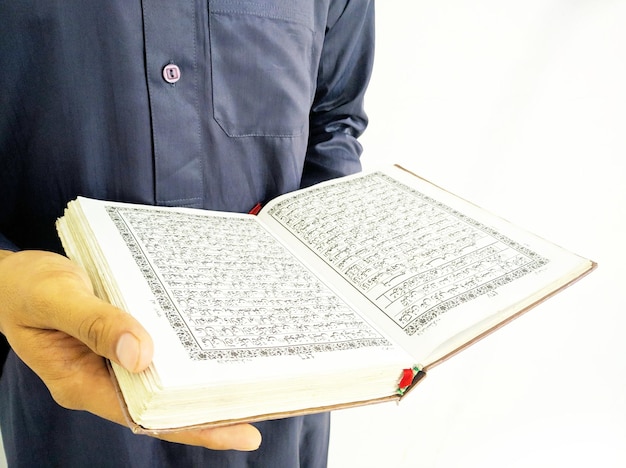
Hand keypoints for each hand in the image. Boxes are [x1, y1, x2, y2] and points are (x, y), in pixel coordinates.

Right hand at [0, 249, 260, 450]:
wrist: (8, 278)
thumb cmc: (24, 289)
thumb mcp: (55, 298)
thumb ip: (95, 323)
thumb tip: (141, 353)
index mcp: (83, 383)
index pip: (148, 416)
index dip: (195, 426)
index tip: (241, 430)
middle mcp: (102, 380)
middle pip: (162, 406)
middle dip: (210, 412)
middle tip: (264, 408)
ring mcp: (111, 364)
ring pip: (163, 383)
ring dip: (199, 385)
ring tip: (249, 383)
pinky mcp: (119, 343)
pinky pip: (156, 356)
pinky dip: (183, 356)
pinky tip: (210, 348)